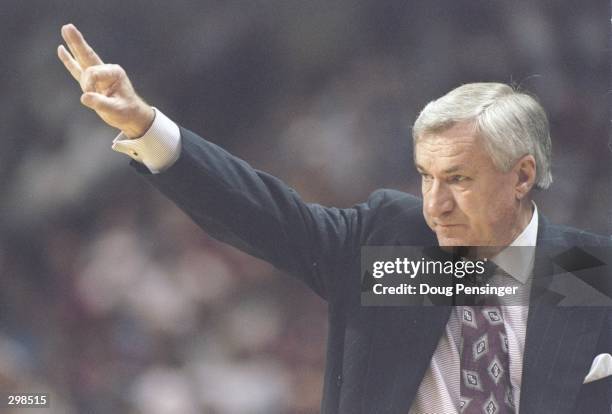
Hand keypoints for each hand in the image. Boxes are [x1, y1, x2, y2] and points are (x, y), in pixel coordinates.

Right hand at [57, 24, 154, 138]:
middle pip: (88, 55)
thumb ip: (100, 103)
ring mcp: (98, 75)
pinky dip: (69, 60)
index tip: (90, 97)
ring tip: (66, 28)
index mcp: (114, 73)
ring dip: (73, 45)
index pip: (93, 73)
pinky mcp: (91, 81)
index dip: (88, 85)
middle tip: (67, 26)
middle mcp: (106, 70)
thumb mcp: (116, 110)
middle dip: (78, 42)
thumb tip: (84, 97)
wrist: (131, 116)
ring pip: (82, 59)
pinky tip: (61, 49)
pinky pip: (77, 69)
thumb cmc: (126, 112)